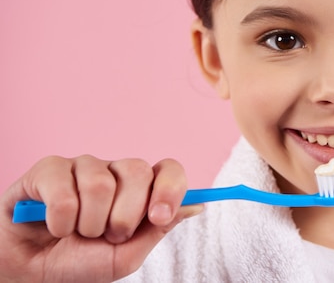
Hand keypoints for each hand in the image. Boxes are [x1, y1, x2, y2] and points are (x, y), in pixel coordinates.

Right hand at [0, 155, 202, 282]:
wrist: (31, 273)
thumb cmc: (80, 262)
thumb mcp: (125, 256)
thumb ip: (158, 230)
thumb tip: (196, 205)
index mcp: (139, 190)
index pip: (169, 170)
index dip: (170, 188)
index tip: (160, 216)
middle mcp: (115, 172)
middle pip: (138, 172)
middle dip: (124, 216)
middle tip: (108, 236)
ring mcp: (83, 167)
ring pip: (100, 184)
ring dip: (88, 224)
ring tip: (77, 233)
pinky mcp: (50, 169)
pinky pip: (64, 191)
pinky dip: (60, 220)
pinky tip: (54, 226)